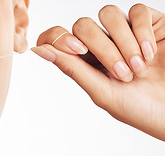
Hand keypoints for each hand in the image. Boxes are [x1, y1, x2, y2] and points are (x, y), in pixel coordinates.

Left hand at [33, 4, 164, 140]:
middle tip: (122, 74)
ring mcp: (125, 32)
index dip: (59, 38)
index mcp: (84, 62)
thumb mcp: (102, 92)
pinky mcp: (151, 24)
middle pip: (83, 25)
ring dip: (122, 42)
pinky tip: (151, 53)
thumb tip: (38, 50)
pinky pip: (137, 11)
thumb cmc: (139, 108)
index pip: (57, 38)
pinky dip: (142, 32)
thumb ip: (72, 68)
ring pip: (107, 14)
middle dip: (102, 48)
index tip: (77, 51)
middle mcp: (102, 44)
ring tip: (138, 68)